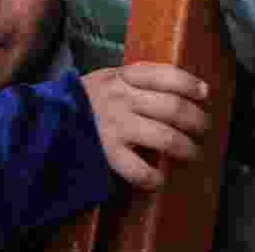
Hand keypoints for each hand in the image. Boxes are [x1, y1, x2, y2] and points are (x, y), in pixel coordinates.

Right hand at [80, 62, 208, 189]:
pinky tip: (159, 179)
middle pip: (174, 108)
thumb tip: (183, 89)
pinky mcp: (108, 153)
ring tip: (192, 154)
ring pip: (165, 138)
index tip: (205, 94)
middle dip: (198, 121)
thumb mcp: (108, 78)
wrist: (49, 118)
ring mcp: (116, 126)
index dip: (190, 84)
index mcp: (123, 77)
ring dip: (187, 149)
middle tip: (203, 130)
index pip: (165, 75)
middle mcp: (122, 99)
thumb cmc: (87, 100)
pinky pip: (140, 170)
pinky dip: (155, 178)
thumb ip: (137, 81)